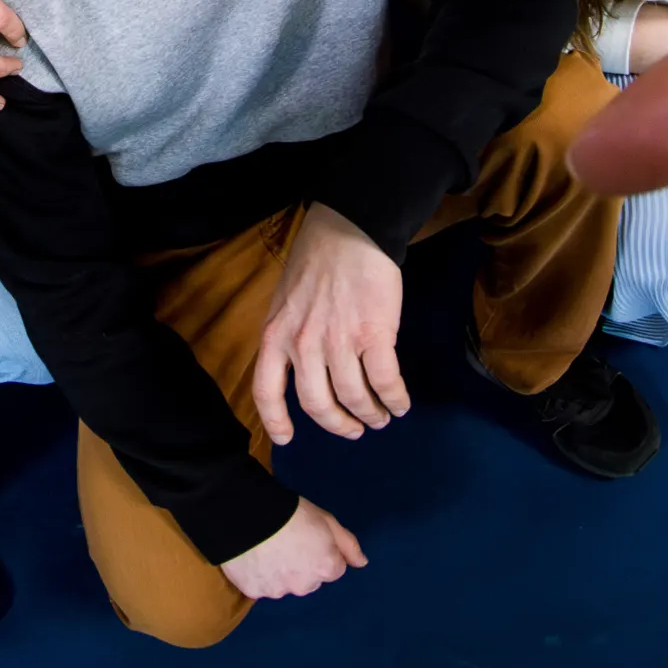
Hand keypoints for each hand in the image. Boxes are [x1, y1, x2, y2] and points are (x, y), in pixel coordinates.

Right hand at [220, 498, 367, 602]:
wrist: (247, 512)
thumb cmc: (292, 512)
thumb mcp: (326, 520)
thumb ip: (348, 544)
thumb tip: (362, 563)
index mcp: (326, 568)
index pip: (333, 568)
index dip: (322, 552)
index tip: (308, 538)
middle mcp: (305, 586)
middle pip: (309, 580)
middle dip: (302, 566)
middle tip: (287, 542)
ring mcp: (278, 591)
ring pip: (284, 585)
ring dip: (280, 573)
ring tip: (266, 547)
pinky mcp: (254, 592)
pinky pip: (261, 586)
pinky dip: (259, 575)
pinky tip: (252, 555)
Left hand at [250, 205, 407, 444]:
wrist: (351, 229)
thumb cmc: (316, 259)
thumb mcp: (285, 300)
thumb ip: (289, 335)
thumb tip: (303, 368)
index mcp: (276, 334)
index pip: (266, 390)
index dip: (276, 420)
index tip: (287, 439)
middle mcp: (303, 344)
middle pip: (317, 404)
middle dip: (338, 424)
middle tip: (355, 429)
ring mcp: (338, 341)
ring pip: (354, 397)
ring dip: (371, 413)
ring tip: (382, 416)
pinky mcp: (374, 335)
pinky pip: (385, 381)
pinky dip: (395, 398)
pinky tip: (401, 402)